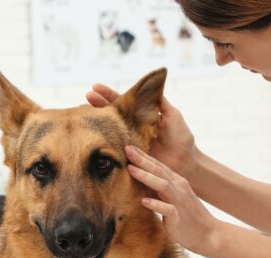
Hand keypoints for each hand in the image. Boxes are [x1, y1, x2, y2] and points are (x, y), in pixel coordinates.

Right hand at [86, 84, 200, 180]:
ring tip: (84, 112)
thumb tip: (154, 81)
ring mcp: (128, 142)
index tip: (95, 86)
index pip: (121, 102)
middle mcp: (130, 128)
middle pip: (110, 114)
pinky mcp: (129, 157)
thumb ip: (160, 101)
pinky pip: (114, 148)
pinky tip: (93, 135)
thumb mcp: (172, 115)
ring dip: (97, 121)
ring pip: (109, 129)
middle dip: (97, 104)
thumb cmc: (181, 138)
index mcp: (139, 116)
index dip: (108, 94)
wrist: (186, 162)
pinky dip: (103, 142)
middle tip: (86, 96)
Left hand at [125, 145, 218, 254]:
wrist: (209, 234)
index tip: (129, 147)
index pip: (159, 166)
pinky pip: (167, 209)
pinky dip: (155, 204)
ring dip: (146, 177)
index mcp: (177, 183)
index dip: (144, 156)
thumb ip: (161, 189)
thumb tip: (143, 182)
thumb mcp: (174, 198)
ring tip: (131, 169)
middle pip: (159, 171)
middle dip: (142, 160)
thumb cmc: (188, 217)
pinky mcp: (178, 218)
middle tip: (127, 149)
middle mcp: (179, 188)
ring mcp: (179, 202)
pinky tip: (144, 201)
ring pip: (162, 185)